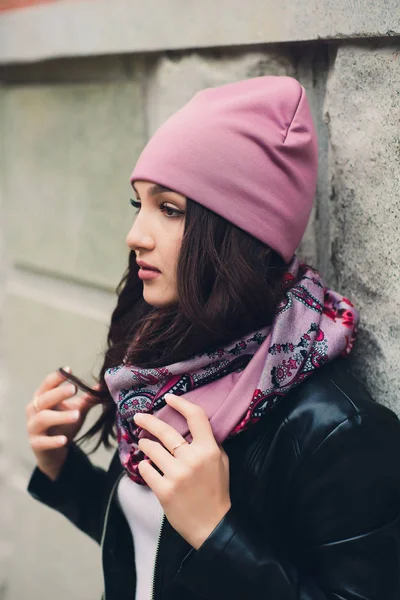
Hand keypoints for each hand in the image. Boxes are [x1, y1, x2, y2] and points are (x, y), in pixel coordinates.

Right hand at [26, 368, 98, 480]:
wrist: (53, 451)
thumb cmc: (63, 424)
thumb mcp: (76, 409)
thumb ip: (88, 399)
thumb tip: (104, 386)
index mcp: (42, 397)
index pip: (47, 384)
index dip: (57, 376)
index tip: (69, 369)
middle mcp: (34, 410)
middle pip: (44, 398)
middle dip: (58, 393)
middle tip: (74, 389)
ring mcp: (33, 427)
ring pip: (43, 418)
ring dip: (60, 416)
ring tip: (77, 415)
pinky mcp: (36, 444)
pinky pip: (43, 442)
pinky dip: (54, 441)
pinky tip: (65, 441)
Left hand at [133, 393, 231, 549]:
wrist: (212, 525)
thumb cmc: (217, 491)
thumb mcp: (221, 462)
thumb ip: (210, 443)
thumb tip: (193, 424)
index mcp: (209, 449)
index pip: (195, 416)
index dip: (181, 404)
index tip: (169, 398)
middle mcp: (192, 459)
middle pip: (165, 430)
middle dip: (148, 420)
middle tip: (138, 416)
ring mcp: (177, 475)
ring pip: (151, 449)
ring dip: (145, 444)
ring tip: (144, 443)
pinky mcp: (164, 490)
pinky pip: (146, 469)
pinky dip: (145, 466)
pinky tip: (147, 466)